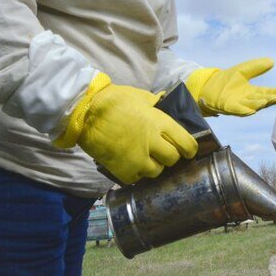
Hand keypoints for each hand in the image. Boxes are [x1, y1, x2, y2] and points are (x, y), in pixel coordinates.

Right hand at [54, 73, 197, 183]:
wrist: (86, 114)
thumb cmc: (114, 101)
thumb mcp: (141, 97)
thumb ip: (156, 104)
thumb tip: (164, 102)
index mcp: (160, 123)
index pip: (187, 144)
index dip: (189, 148)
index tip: (187, 149)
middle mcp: (152, 143)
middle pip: (173, 159)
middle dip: (170, 156)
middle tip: (162, 151)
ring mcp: (137, 159)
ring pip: (157, 171)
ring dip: (154, 165)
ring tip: (145, 157)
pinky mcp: (123, 171)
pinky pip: (138, 179)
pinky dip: (137, 173)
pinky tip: (131, 163)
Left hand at [186, 58, 275, 116]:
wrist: (207, 85)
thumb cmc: (225, 80)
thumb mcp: (242, 70)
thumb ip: (256, 67)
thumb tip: (271, 61)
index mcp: (252, 92)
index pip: (267, 92)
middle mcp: (247, 100)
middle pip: (261, 100)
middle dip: (270, 99)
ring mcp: (238, 104)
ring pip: (251, 106)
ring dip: (259, 105)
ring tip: (266, 101)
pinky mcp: (227, 107)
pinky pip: (237, 110)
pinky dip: (243, 111)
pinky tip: (250, 111)